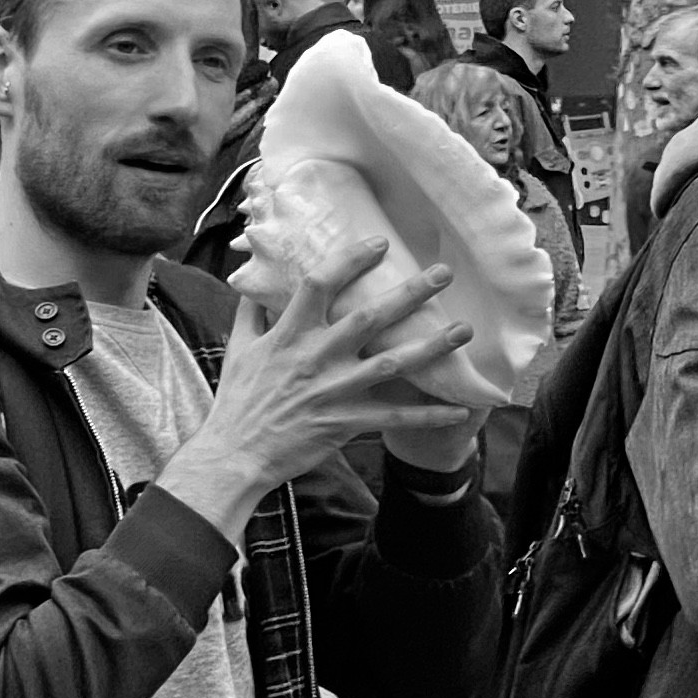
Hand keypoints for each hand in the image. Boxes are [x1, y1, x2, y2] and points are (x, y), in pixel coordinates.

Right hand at [169, 235, 473, 537]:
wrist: (234, 454)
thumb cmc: (237, 401)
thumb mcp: (238, 350)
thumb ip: (251, 315)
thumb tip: (255, 285)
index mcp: (288, 335)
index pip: (320, 285)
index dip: (349, 260)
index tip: (377, 243)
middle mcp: (315, 357)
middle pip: (370, 317)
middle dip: (410, 293)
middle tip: (443, 274)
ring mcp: (333, 390)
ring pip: (392, 363)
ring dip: (432, 346)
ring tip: (464, 330)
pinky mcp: (344, 422)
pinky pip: (394, 417)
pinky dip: (427, 415)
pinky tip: (458, 410)